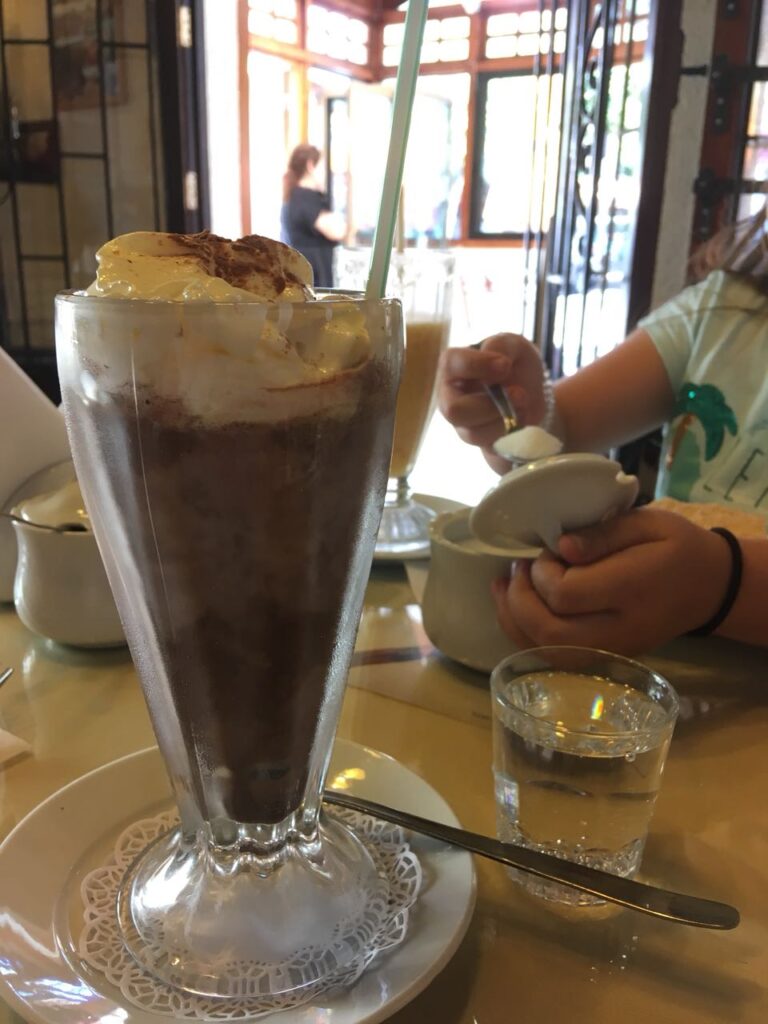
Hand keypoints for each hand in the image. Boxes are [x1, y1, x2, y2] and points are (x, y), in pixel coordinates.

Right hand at [437, 334, 548, 453]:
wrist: (536, 395)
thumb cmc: (516, 365)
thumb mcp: (514, 346)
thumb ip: (502, 345)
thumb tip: (497, 361)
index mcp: (454, 368)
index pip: (451, 364)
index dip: (476, 365)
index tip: (505, 365)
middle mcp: (451, 398)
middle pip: (454, 410)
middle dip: (489, 405)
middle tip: (519, 393)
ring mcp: (464, 425)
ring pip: (472, 434)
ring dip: (504, 421)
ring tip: (524, 407)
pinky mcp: (482, 445)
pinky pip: (491, 450)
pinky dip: (511, 437)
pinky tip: (524, 423)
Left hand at [491, 508, 731, 655]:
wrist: (707, 588)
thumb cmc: (676, 548)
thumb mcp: (648, 523)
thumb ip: (603, 534)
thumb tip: (560, 546)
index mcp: (631, 590)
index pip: (565, 594)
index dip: (541, 573)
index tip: (545, 550)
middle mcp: (618, 630)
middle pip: (549, 632)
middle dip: (519, 599)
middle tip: (516, 567)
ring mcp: (610, 651)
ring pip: (545, 651)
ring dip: (513, 619)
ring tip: (504, 585)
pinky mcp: (602, 658)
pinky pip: (553, 657)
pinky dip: (524, 635)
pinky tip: (515, 607)